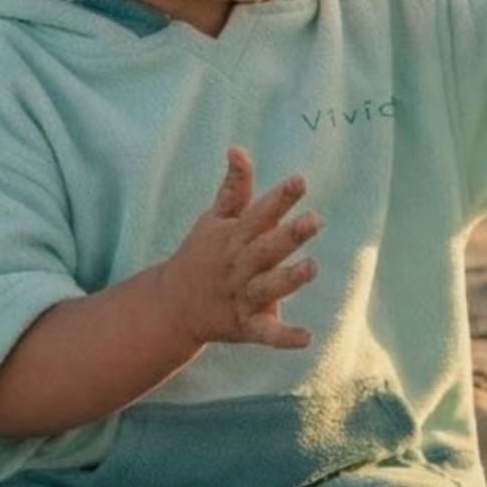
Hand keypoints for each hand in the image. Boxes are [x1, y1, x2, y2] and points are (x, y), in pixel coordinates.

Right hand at [136, 147, 318, 350]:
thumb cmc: (201, 255)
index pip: (259, 213)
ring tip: (312, 267)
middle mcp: (238, 266)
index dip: (279, 197)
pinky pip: (265, 333)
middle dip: (289, 235)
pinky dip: (284, 337)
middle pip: (266, 249)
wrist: (171, 306)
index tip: (300, 180)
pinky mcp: (244, 327)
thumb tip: (238, 148)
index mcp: (233, 238)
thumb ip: (233, 187)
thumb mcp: (213, 219)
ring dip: (288, 279)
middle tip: (315, 220)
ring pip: (267, 288)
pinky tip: (306, 338)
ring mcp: (241, 297)